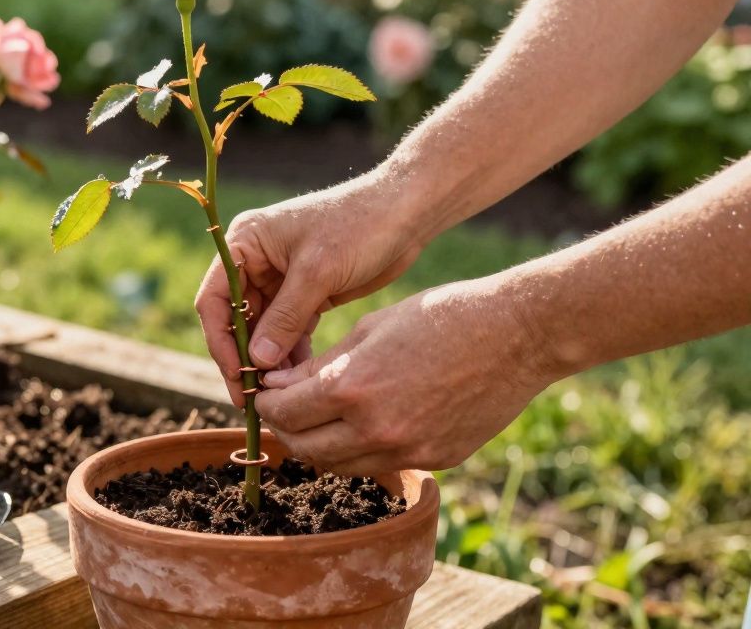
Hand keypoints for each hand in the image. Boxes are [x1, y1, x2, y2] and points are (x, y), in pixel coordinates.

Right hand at [195, 175, 424, 405]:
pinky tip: (299, 379)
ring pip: (261, 329)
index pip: (215, 299)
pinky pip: (287, 330)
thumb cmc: (359, 226)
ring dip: (268, 361)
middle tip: (254, 398)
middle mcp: (255, 260)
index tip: (237, 376)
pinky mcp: (305, 293)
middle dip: (244, 357)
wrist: (406, 212)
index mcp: (245, 242)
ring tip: (279, 395)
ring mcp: (280, 278)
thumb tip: (257, 361)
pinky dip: (290, 354)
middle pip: (235, 319)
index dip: (221, 341)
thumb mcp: (317, 272)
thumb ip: (285, 318)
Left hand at [253, 277, 556, 473]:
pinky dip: (361, 450)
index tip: (265, 390)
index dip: (267, 402)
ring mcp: (407, 450)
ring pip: (338, 465)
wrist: (517, 335)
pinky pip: (380, 465)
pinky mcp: (434, 461)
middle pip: (304, 448)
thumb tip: (276, 384)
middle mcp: (375, 429)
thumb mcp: (369, 328)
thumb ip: (319, 364)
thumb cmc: (440, 316)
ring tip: (318, 418)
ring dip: (319, 445)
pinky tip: (364, 424)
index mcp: (352, 388)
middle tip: (284, 407)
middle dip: (286, 428)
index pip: (284, 412)